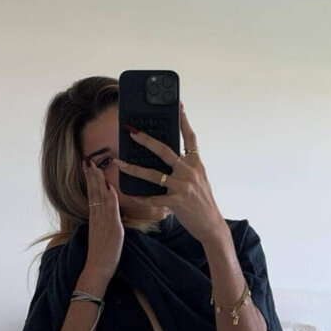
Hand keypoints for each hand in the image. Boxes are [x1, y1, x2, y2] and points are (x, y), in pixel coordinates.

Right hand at [82, 156, 123, 276]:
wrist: (97, 268)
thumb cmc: (101, 254)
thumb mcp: (101, 234)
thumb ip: (102, 221)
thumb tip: (105, 211)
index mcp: (95, 218)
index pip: (91, 194)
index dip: (90, 180)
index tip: (87, 168)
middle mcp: (97, 217)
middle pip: (93, 192)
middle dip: (90, 175)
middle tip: (87, 161)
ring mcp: (103, 221)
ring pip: (99, 197)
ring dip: (98, 180)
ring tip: (94, 166)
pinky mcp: (112, 228)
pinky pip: (110, 209)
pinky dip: (109, 197)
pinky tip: (108, 186)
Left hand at [111, 103, 225, 244]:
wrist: (211, 225)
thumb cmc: (202, 202)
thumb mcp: (199, 179)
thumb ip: (186, 167)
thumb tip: (170, 157)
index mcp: (196, 164)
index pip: (190, 137)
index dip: (184, 121)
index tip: (178, 105)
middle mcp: (190, 171)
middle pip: (165, 150)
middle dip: (146, 139)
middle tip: (132, 131)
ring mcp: (182, 186)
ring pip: (153, 174)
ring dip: (133, 168)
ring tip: (119, 162)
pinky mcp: (176, 201)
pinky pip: (153, 198)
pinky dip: (140, 196)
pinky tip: (130, 194)